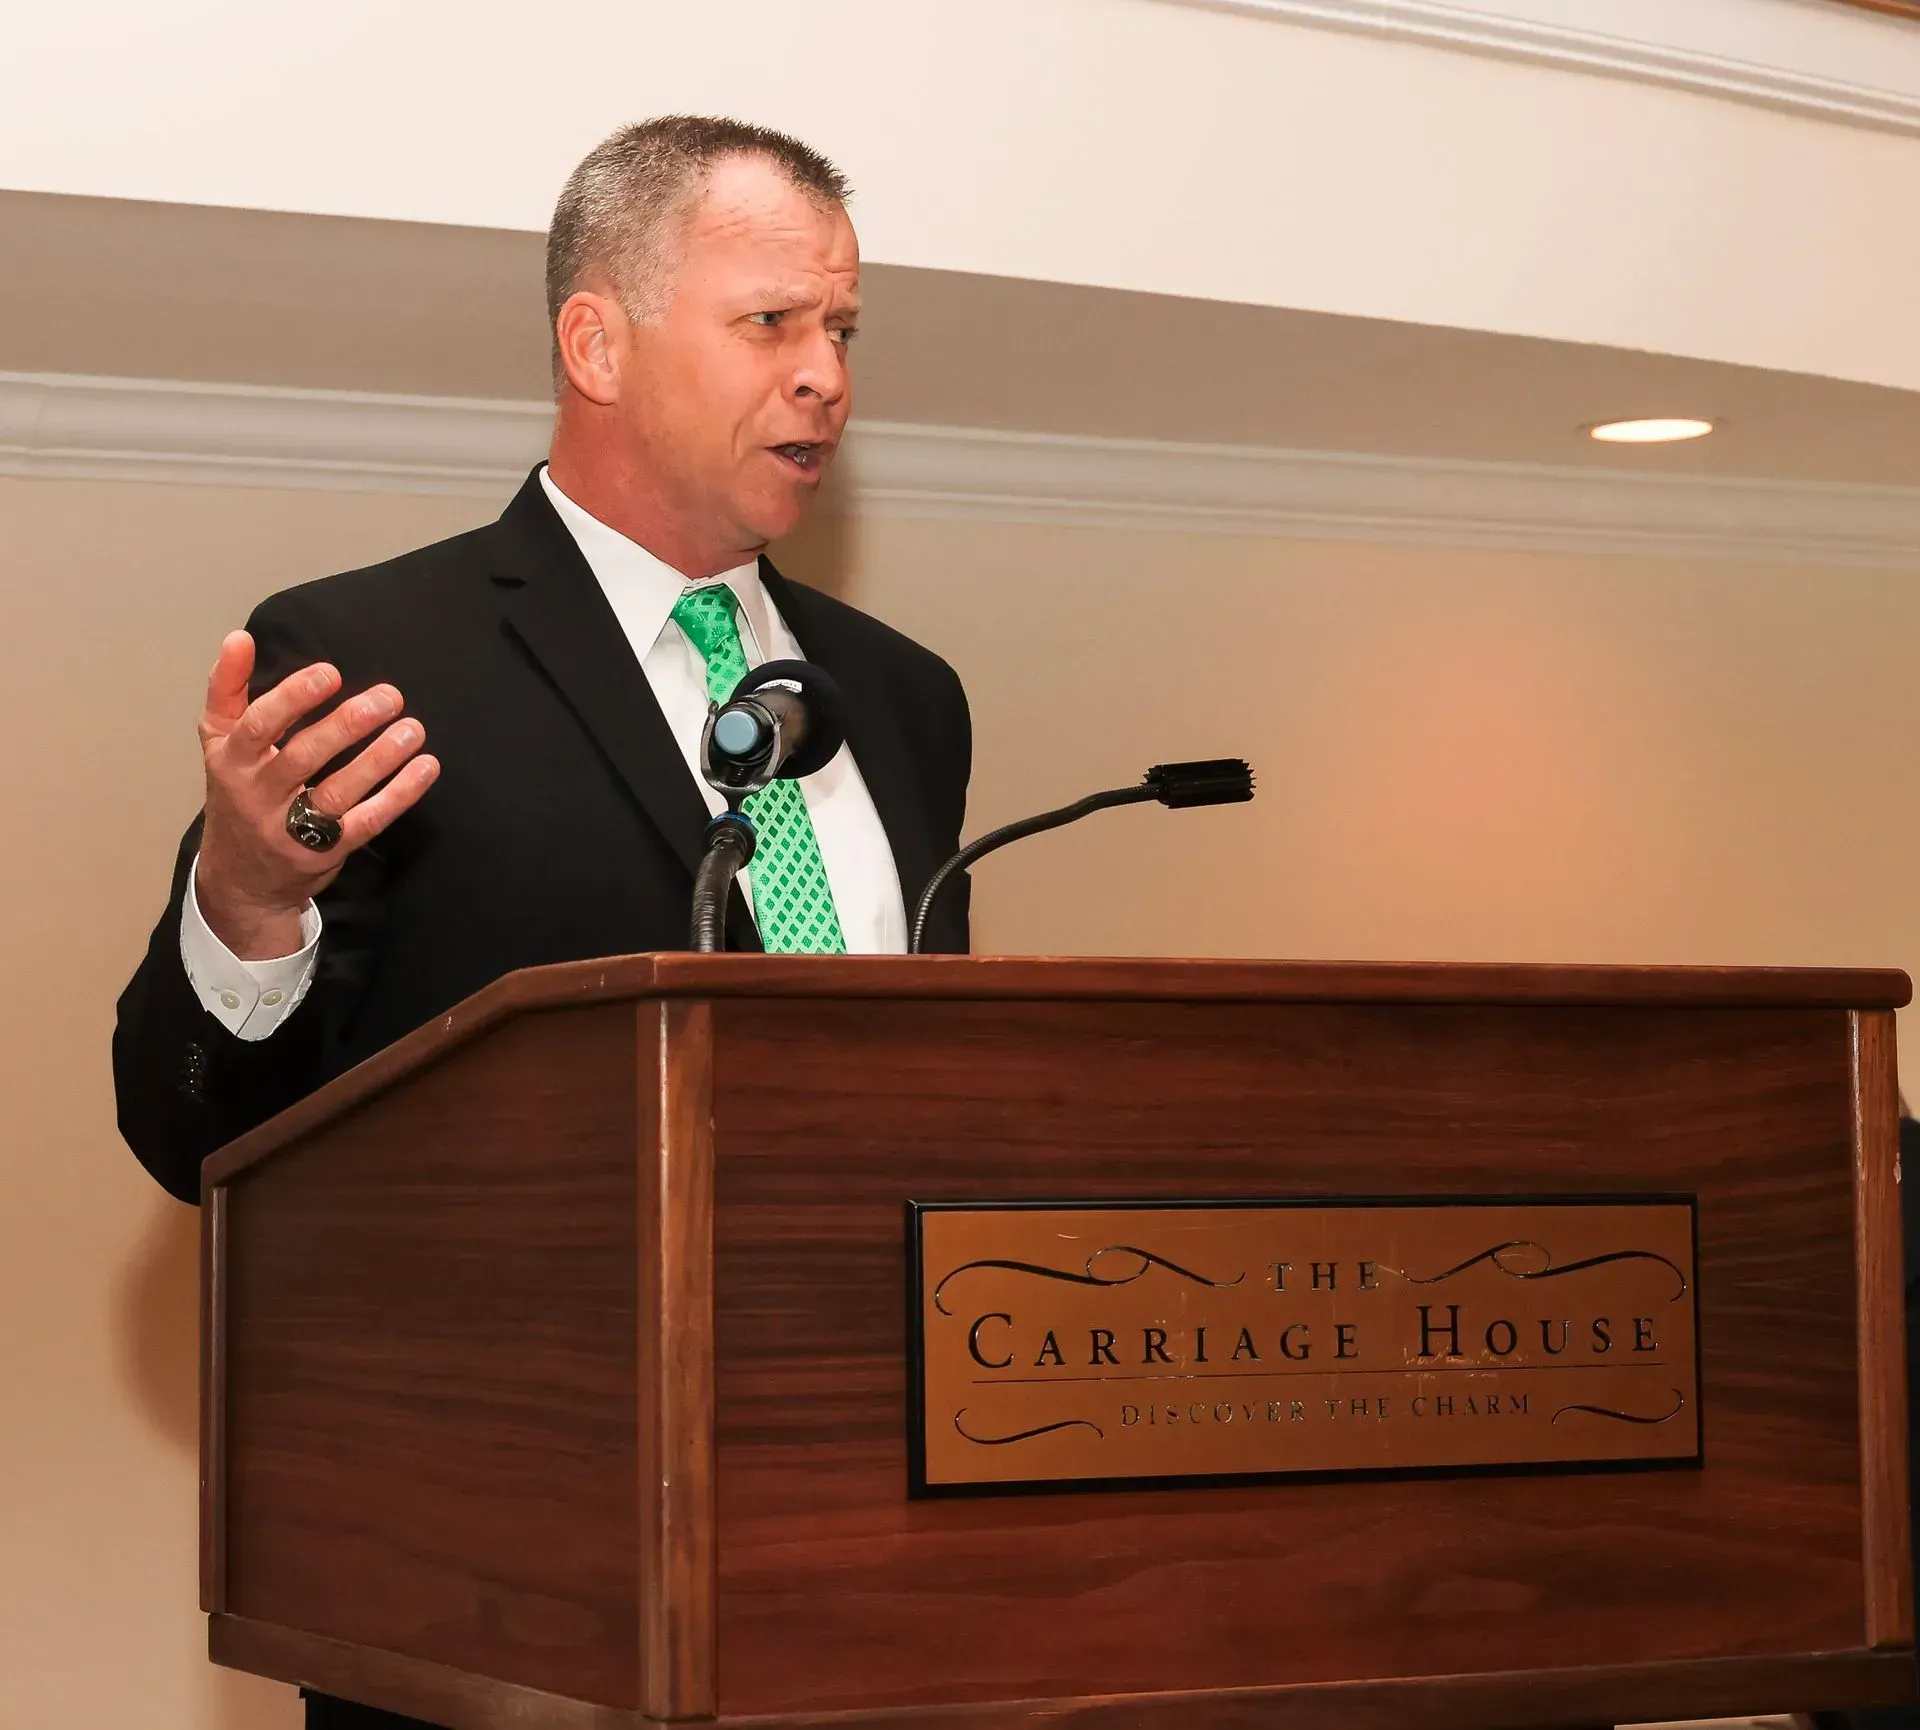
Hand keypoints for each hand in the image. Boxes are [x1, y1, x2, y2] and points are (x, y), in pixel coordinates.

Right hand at [194, 630, 438, 957]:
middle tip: (389, 697)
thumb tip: (239, 638)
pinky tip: (425, 767)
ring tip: (413, 729)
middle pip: (303, 757)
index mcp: (232, 760)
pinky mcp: (324, 852)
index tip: (331, 673)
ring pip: (338, 792)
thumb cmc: (237, 793)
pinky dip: (399, 795)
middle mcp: (257, 795)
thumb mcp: (219, 742)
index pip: (259, 725)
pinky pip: (367, 822)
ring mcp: (291, 829)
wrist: (240, 879)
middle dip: (347, 725)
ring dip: (380, 759)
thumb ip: (227, 689)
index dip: (293, 698)